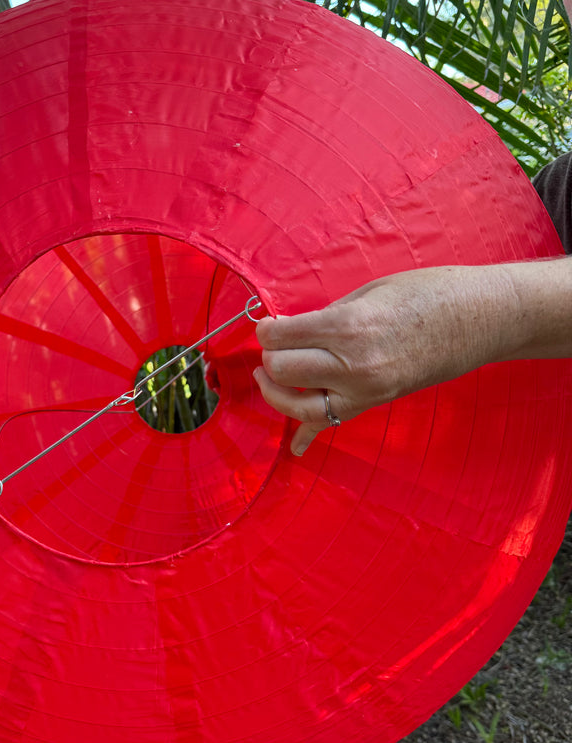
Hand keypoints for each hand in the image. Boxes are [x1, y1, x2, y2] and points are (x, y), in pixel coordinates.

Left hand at [252, 263, 555, 454]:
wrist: (477, 320)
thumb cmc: (425, 294)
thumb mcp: (366, 293)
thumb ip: (326, 315)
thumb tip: (290, 329)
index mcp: (346, 327)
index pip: (281, 336)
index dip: (266, 328)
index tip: (266, 324)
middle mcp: (350, 365)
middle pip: (282, 369)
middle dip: (270, 355)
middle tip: (275, 343)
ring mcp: (362, 390)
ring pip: (297, 406)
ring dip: (275, 392)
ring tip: (268, 377)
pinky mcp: (372, 403)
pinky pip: (332, 426)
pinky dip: (309, 438)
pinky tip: (296, 449)